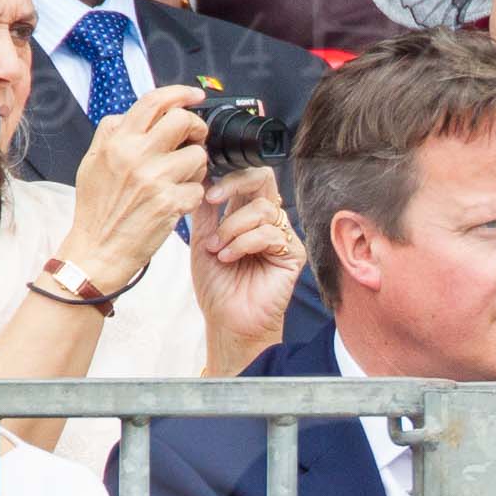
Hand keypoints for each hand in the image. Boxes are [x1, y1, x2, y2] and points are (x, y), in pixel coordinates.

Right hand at [59, 84, 210, 293]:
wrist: (97, 251)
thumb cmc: (96, 210)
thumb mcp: (91, 162)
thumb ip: (110, 132)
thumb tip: (133, 113)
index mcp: (117, 141)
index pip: (154, 101)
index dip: (180, 93)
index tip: (195, 96)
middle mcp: (136, 155)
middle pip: (183, 121)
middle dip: (195, 129)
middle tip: (193, 141)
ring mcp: (154, 179)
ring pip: (197, 156)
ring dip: (196, 167)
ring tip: (180, 180)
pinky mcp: (169, 204)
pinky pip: (198, 189)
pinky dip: (192, 196)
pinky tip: (176, 203)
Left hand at [190, 166, 304, 374]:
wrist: (226, 320)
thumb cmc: (217, 286)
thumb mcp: (202, 240)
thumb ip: (205, 209)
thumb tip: (203, 175)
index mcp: (246, 214)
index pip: (247, 177)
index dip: (228, 176)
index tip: (206, 191)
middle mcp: (266, 221)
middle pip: (263, 179)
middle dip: (234, 185)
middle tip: (213, 200)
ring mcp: (281, 235)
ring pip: (262, 208)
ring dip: (232, 227)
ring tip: (218, 250)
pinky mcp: (292, 253)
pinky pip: (270, 233)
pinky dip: (244, 243)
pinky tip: (230, 258)